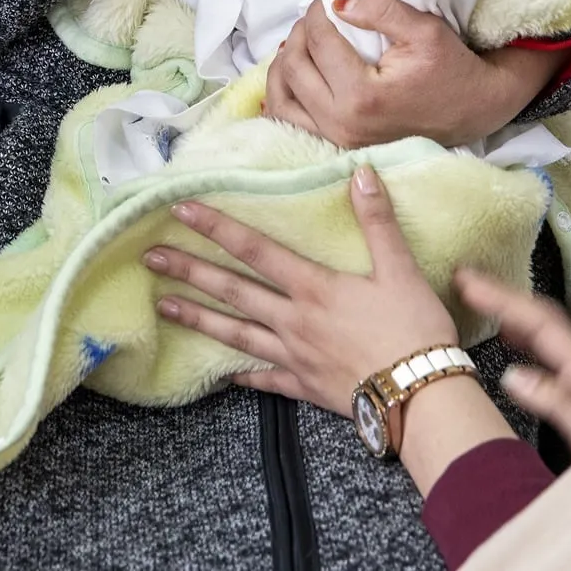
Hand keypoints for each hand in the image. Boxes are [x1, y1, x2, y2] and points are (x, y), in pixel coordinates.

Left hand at [143, 167, 458, 416]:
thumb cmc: (414, 331)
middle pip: (233, 291)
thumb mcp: (401, 270)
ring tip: (162, 307)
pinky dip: (243, 375)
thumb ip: (377, 221)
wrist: (421, 398)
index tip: (181, 210)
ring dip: (198, 319)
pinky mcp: (304, 387)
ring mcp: (294, 356)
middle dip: (189, 272)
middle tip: (150, 259)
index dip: (218, 227)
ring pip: (236, 334)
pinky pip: (265, 379)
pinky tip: (224, 374)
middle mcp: (293, 320)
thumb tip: (361, 172)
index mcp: (314, 287)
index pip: (256, 250)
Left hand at [266, 0, 556, 147]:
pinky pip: (289, 120)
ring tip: (303, 41)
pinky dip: (284, 92)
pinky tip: (295, 72)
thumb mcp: (425, 29)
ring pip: (282, 97)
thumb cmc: (452, 68)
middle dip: (299, 33)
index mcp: (362, 96)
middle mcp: (341, 123)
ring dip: (284, 63)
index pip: (318, 41)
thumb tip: (338, 4)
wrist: (474, 111)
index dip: (316, 11)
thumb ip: (381, 11)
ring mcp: (335, 140)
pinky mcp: (335, 146)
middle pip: (293, 67)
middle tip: (316, 17)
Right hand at [457, 269, 570, 457]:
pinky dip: (521, 333)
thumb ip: (560, 407)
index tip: (468, 282)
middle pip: (543, 316)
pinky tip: (508, 336)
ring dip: (511, 309)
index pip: (541, 321)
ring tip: (478, 297)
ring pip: (544, 329)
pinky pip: (546, 348)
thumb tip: (513, 375)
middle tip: (465, 279)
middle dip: (503, 293)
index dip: (502, 298)